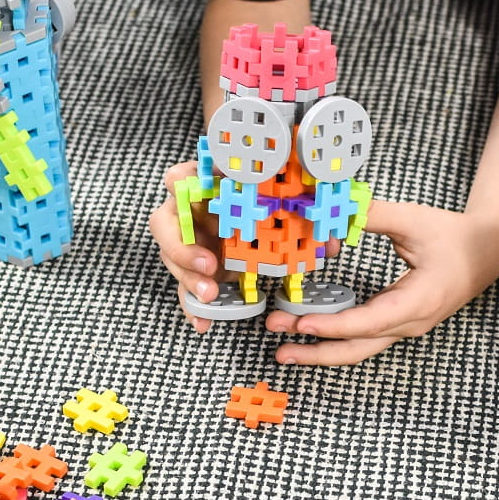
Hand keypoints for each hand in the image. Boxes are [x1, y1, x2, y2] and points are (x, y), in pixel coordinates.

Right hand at [148, 162, 339, 332]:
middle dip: (183, 246)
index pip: (180, 177)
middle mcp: (191, 212)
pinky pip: (185, 288)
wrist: (268, 224)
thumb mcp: (289, 206)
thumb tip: (334, 245)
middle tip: (209, 264)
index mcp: (208, 184)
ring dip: (188, 278)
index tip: (199, 194)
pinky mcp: (194, 270)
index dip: (182, 184)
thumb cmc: (274, 206)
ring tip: (211, 296)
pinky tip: (203, 323)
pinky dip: (193, 308)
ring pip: (171, 258)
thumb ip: (306, 216)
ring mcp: (189, 241)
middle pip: (164, 223)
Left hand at [265, 201, 498, 364]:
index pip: (369, 322)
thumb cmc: (454, 237)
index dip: (334, 325)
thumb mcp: (414, 220)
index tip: (303, 325)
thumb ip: (373, 215)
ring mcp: (404, 327)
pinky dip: (334, 338)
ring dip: (321, 349)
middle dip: (316, 351)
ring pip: (358, 348)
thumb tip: (335, 210)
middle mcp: (409, 323)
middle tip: (279, 348)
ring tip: (285, 347)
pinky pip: (362, 338)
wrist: (487, 251)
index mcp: (418, 302)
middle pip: (357, 349)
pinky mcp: (397, 323)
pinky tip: (310, 331)